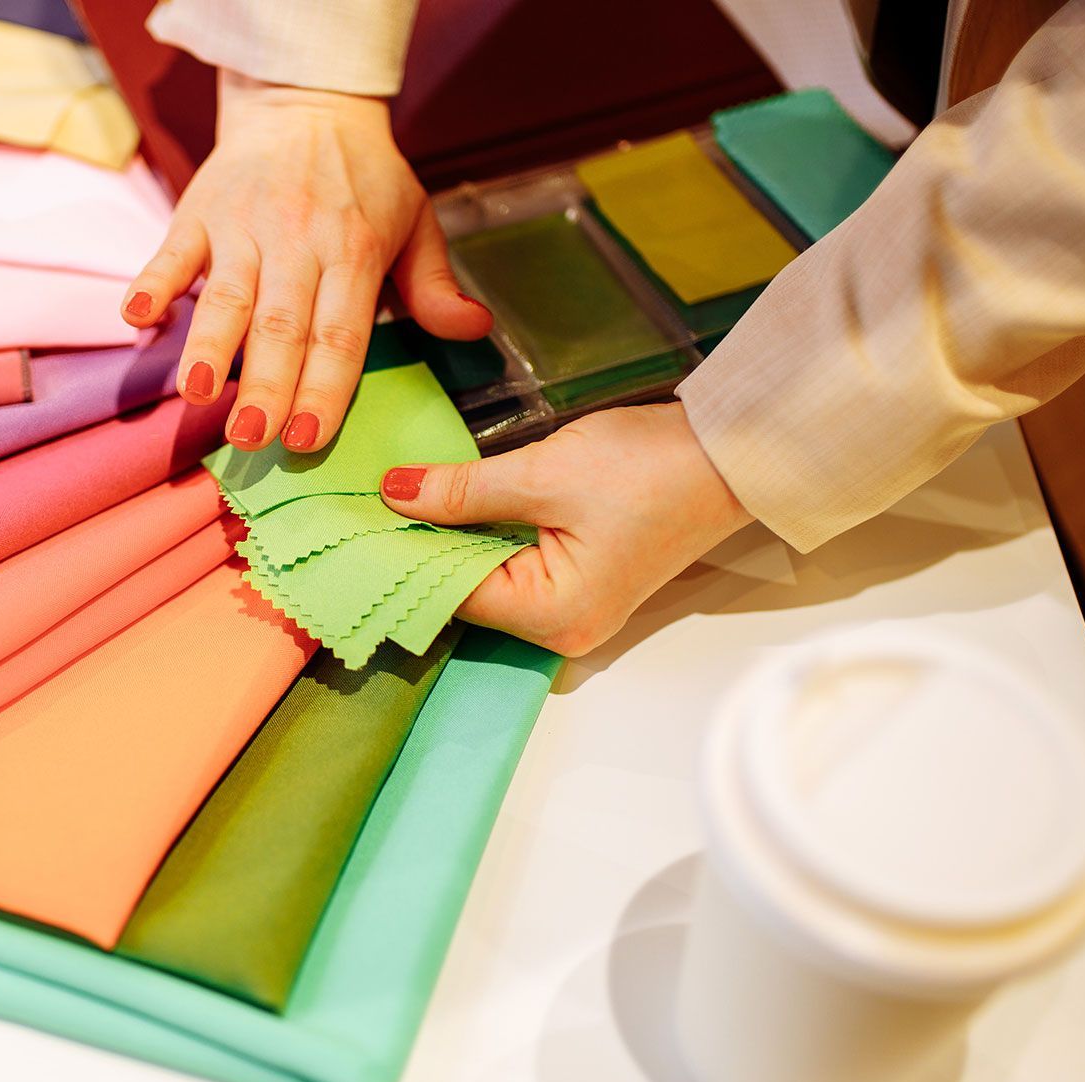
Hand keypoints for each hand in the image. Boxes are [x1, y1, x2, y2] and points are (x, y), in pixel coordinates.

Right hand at [121, 70, 492, 452]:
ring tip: (195, 394)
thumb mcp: (415, 222)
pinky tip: (139, 317)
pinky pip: (172, 251)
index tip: (307, 438)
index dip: (323, 389)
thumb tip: (474, 329)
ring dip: (208, 346)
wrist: (306, 104)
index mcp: (354, 250)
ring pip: (226, 295)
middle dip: (265, 384)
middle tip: (252, 437)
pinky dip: (154, 283)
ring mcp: (244, 226)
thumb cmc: (364, 179)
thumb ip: (435, 285)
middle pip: (281, 325)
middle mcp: (298, 240)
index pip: (339, 333)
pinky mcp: (199, 211)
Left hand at [379, 402, 752, 657]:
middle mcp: (560, 629)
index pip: (450, 593)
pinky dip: (481, 535)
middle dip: (419, 548)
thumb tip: (393, 496)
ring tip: (391, 502)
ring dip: (447, 539)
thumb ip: (462, 492)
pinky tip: (445, 504)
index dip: (401, 554)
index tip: (351, 522)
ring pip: (485, 575)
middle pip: (465, 592)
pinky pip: (512, 563)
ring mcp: (573, 608)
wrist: (732, 449)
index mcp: (552, 616)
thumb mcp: (543, 473)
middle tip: (360, 506)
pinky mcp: (581, 579)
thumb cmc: (651, 467)